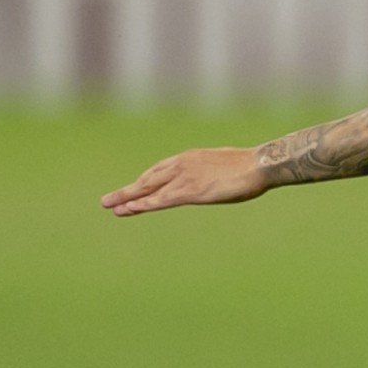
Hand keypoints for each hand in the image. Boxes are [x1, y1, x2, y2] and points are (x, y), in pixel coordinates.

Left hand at [100, 147, 269, 216]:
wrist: (259, 164)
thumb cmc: (250, 167)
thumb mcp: (225, 167)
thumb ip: (212, 173)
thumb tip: (215, 178)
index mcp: (191, 158)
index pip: (160, 171)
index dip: (143, 183)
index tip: (131, 192)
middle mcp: (182, 164)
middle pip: (148, 179)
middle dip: (127, 191)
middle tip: (107, 201)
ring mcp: (184, 177)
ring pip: (149, 189)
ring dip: (127, 198)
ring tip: (109, 206)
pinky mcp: (190, 191)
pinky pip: (160, 199)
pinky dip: (143, 204)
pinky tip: (130, 209)